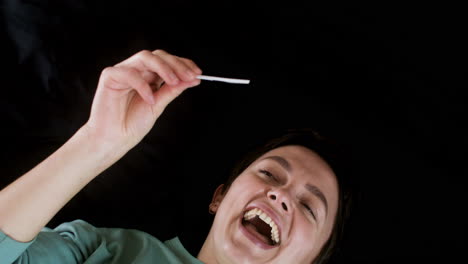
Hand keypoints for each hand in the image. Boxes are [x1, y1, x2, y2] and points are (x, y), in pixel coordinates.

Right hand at [84, 49, 201, 150]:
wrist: (113, 139)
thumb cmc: (132, 124)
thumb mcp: (158, 105)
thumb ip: (172, 90)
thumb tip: (193, 79)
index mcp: (149, 76)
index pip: (168, 62)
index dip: (183, 64)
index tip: (198, 73)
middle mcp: (137, 70)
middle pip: (159, 56)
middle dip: (177, 64)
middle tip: (189, 76)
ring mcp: (123, 71)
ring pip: (145, 57)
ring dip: (163, 68)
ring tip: (174, 82)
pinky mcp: (110, 76)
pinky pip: (129, 73)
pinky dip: (142, 85)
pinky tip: (150, 99)